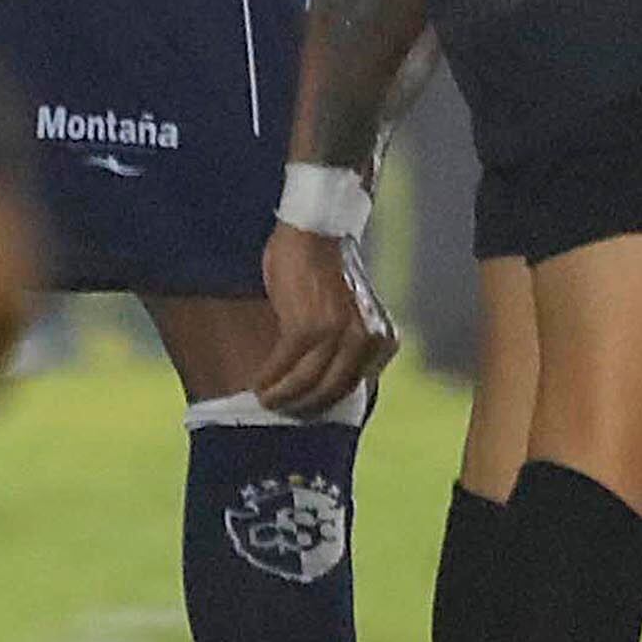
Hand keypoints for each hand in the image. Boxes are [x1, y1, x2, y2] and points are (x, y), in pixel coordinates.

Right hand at [255, 219, 397, 416]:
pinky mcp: (306, 328)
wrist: (315, 230)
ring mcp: (337, 335)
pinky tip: (258, 383)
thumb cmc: (329, 266)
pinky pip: (284, 365)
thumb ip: (350, 340)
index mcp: (384, 339)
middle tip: (282, 411)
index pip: (355, 384)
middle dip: (304, 406)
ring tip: (265, 399)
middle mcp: (366, 341)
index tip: (306, 406)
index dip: (327, 400)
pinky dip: (269, 378)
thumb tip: (325, 375)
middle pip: (332, 390)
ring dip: (283, 396)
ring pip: (307, 383)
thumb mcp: (354, 310)